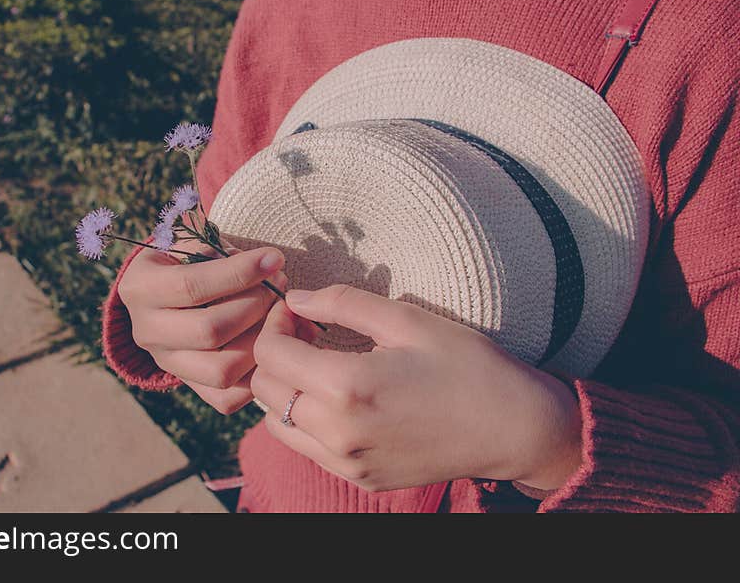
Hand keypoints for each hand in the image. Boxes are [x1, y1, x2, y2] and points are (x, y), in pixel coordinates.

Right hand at [118, 238, 286, 413]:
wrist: (167, 296)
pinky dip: (256, 375)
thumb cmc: (188, 261)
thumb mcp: (193, 242)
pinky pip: (228, 397)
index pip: (191, 286)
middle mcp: (147, 331)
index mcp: (140, 288)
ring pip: (222, 370)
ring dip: (261, 342)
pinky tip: (270, 343)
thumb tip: (268, 265)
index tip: (274, 258)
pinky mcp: (190, 387)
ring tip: (278, 315)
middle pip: (210, 331)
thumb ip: (221, 248)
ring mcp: (168, 364)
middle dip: (255, 307)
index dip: (239, 273)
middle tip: (279, 287)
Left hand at [251, 285, 582, 491]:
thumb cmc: (466, 366)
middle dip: (275, 356)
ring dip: (285, 391)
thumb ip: (342, 304)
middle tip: (306, 334)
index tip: (296, 312)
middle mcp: (337, 433)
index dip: (273, 325)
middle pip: (265, 391)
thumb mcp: (406, 320)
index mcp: (345, 387)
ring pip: (277, 424)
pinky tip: (338, 398)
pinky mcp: (361, 478)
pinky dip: (306, 421)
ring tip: (318, 366)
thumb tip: (295, 299)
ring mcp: (347, 463)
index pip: (269, 355)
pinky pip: (307, 449)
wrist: (513, 429)